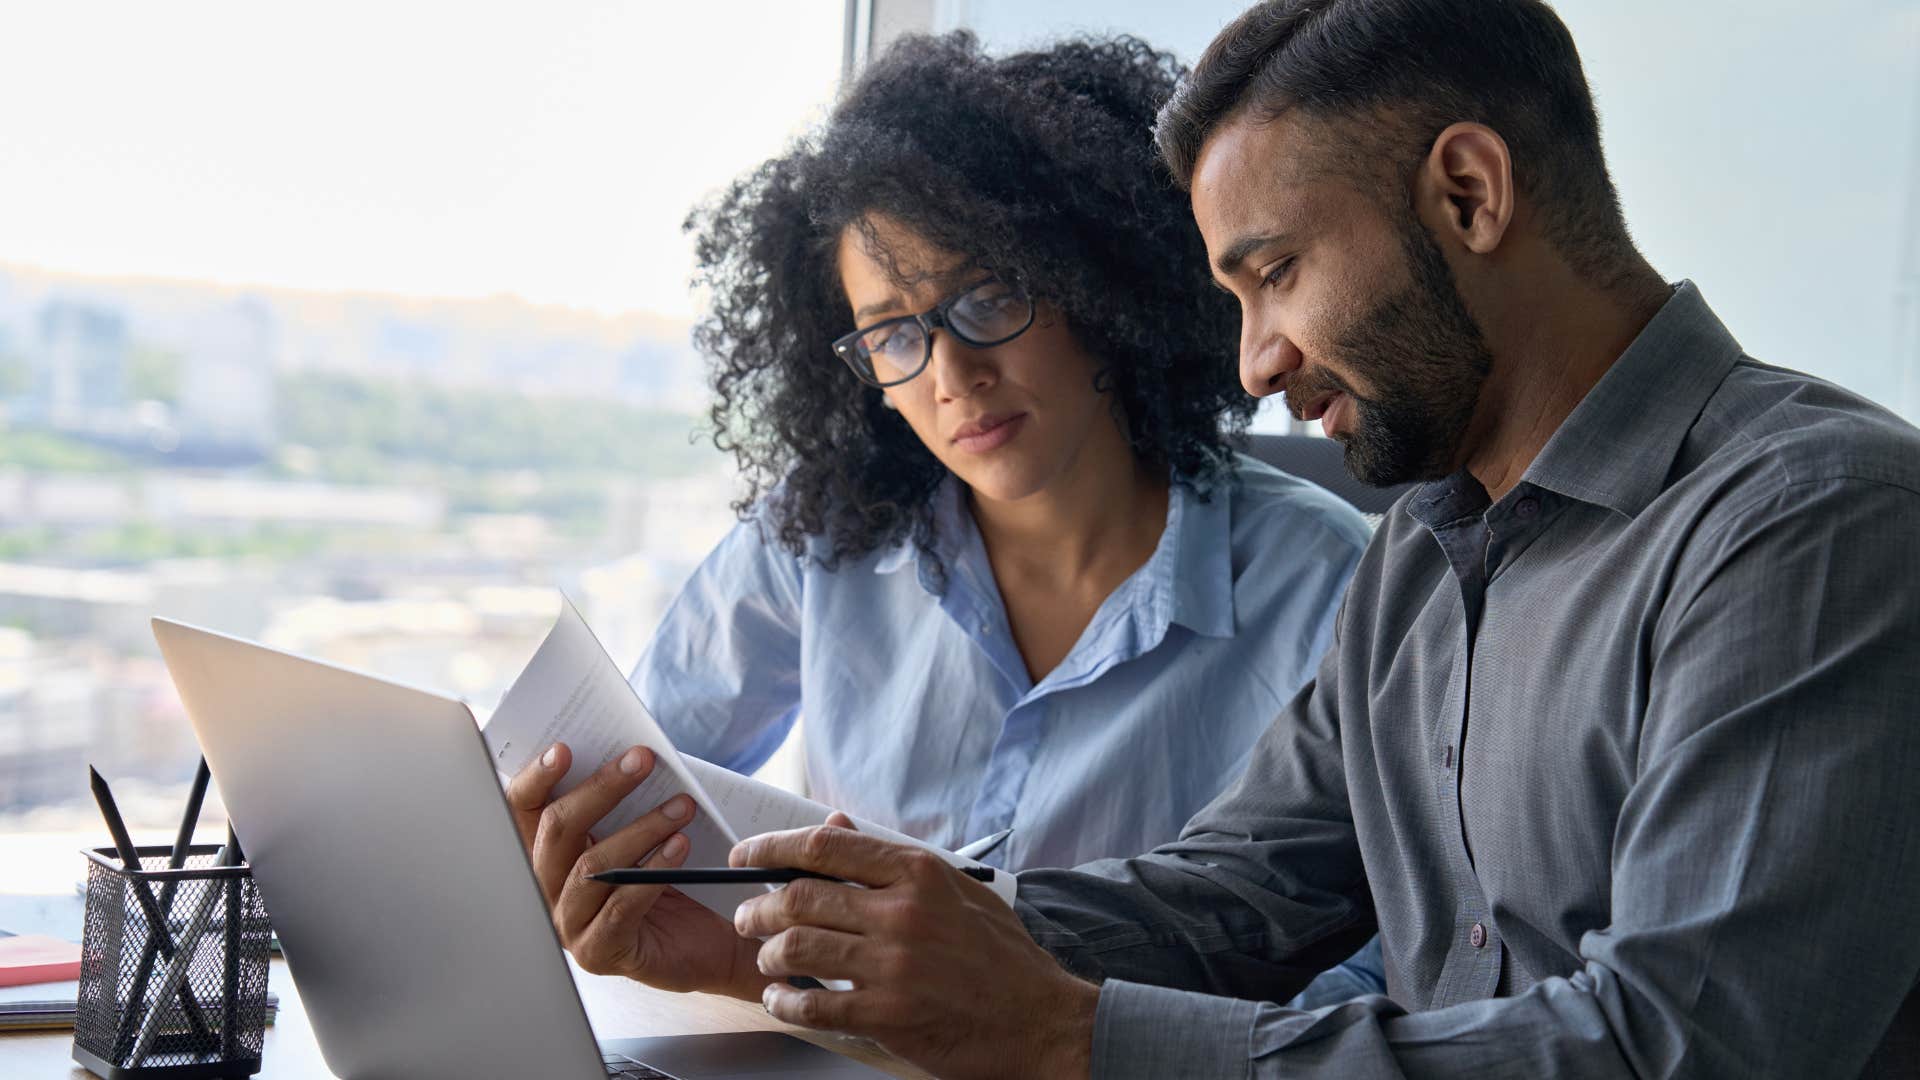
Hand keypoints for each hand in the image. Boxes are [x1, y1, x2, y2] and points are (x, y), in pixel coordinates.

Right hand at [505, 742, 773, 999]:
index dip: (536, 778)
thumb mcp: (642, 833)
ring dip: (641, 829)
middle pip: (557, 831)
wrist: (710, 941)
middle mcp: (548, 889)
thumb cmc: (673, 878)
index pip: (524, 811)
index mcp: (549, 854)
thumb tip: (630, 754)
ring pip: (591, 867)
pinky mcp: (599, 952)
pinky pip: (619, 907)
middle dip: (601, 789)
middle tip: (643, 760)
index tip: (564, 749)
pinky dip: (652, 872)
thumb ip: (623, 802)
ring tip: (681, 805)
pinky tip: (680, 846)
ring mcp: (569, 925)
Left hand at [732, 817, 1097, 1079]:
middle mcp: (902, 913)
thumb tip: (836, 827)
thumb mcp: (957, 891)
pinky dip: (785, 1001)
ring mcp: (893, 965)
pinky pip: (813, 1004)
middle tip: (747, 917)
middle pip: (799, 896)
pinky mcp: (888, 1014)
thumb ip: (893, 861)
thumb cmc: (1002, 957)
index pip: (824, 848)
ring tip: (766, 959)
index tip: (745, 855)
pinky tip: (781, 1000)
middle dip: (758, 907)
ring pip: (796, 947)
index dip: (771, 847)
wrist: (1040, 1020)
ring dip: (767, 954)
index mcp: (918, 874)